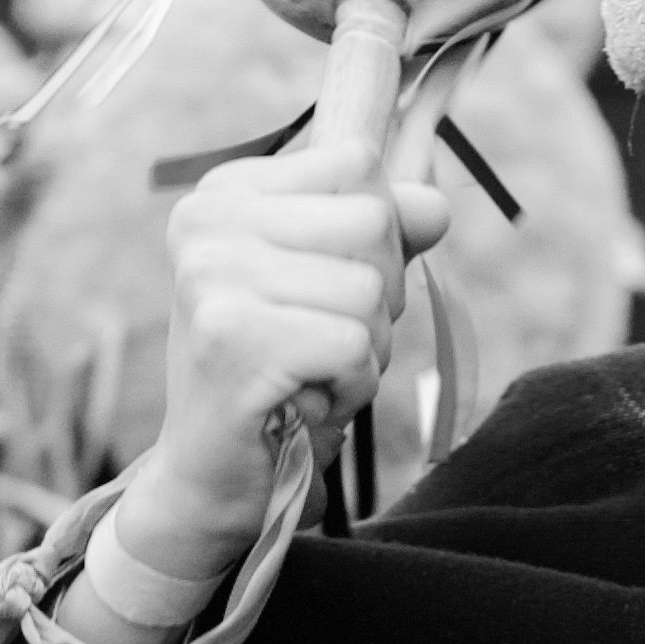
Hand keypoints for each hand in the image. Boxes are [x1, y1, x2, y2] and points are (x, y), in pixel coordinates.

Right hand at [117, 49, 449, 609]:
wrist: (210, 478)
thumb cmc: (278, 378)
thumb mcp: (333, 287)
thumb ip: (385, 233)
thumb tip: (435, 205)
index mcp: (229, 191)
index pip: (361, 165)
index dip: (378, 238)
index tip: (324, 290)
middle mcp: (209, 220)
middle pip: (374, 222)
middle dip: (377, 300)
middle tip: (318, 345)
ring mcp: (212, 275)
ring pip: (370, 291)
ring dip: (364, 353)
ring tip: (307, 375)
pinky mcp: (231, 337)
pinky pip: (355, 345)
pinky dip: (349, 388)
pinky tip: (300, 401)